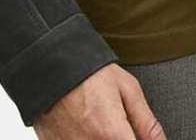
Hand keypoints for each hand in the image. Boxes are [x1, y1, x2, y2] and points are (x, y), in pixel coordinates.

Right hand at [33, 63, 165, 138]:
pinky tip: (84, 125)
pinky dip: (85, 138)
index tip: (132, 133)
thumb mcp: (127, 88)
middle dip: (120, 137)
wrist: (49, 63)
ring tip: (98, 121)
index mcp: (112, 135)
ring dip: (101, 137)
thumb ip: (146, 122)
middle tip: (114, 122)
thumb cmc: (89, 72)